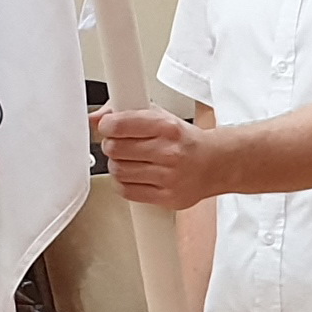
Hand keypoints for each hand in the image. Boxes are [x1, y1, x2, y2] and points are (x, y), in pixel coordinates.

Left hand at [96, 108, 220, 210]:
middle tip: (119, 144)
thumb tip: (95, 118)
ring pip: (118, 170)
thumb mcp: (161, 117)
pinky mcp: (167, 198)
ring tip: (130, 160)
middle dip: (112, 145)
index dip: (107, 126)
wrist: (215, 164)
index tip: (108, 127)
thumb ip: (127, 112)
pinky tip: (134, 175)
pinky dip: (124, 183)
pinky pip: (127, 191)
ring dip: (118, 165)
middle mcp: (169, 152)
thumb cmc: (185, 140)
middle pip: (115, 149)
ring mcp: (168, 177)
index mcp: (167, 127)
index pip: (119, 125)